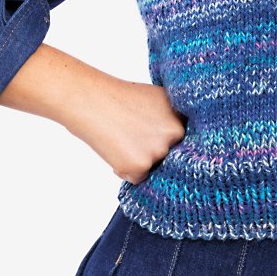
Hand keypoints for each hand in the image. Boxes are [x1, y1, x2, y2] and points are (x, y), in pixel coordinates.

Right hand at [65, 72, 187, 184]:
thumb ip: (172, 118)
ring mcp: (159, 151)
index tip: (154, 136)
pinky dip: (126, 171)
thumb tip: (180, 136)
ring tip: (122, 139)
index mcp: (182, 117)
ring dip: (139, 161)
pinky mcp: (141, 166)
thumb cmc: (121, 98)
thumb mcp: (158, 100)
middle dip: (154, 151)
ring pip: (154, 167)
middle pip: (170, 155)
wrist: (93, 101)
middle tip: (134, 136)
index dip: (167, 140)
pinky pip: (138, 178)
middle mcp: (176, 134)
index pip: (183, 140)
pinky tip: (116, 150)